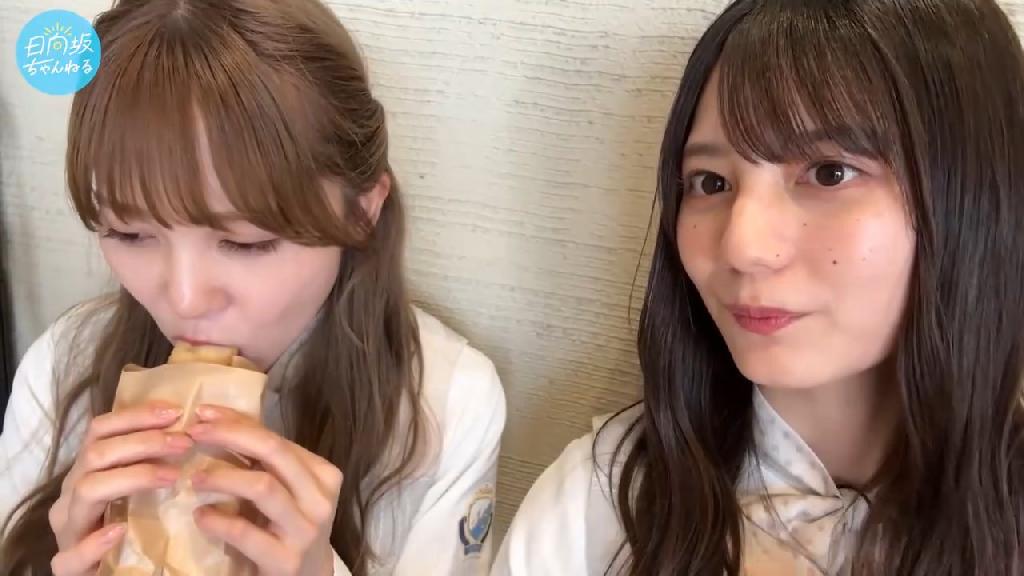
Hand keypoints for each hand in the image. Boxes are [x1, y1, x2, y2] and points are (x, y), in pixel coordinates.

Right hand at [49, 402, 191, 575]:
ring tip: (172, 476)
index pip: (100, 431)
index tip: (176, 411)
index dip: (136, 416)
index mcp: (86, 472)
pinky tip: (120, 531)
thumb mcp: (136, 486)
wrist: (111, 570)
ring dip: (133, 477)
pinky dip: (95, 543)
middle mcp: (71, 495)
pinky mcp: (69, 567)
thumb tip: (190, 429)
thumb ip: (149, 460)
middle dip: (144, 442)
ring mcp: (67, 530)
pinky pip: (72, 555)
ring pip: (87, 490)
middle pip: (96, 454)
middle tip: (185, 442)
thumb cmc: (128, 523)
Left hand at [186, 405, 342, 575]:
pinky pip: (245, 532)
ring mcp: (306, 531)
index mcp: (323, 474)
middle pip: (273, 451)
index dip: (237, 422)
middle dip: (230, 435)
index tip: (202, 413)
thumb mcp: (283, 492)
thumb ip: (262, 462)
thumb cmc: (286, 530)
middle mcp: (320, 499)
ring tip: (195, 479)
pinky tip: (200, 516)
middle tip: (193, 433)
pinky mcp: (286, 561)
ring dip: (222, 477)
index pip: (276, 438)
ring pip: (263, 486)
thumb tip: (215, 420)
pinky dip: (217, 520)